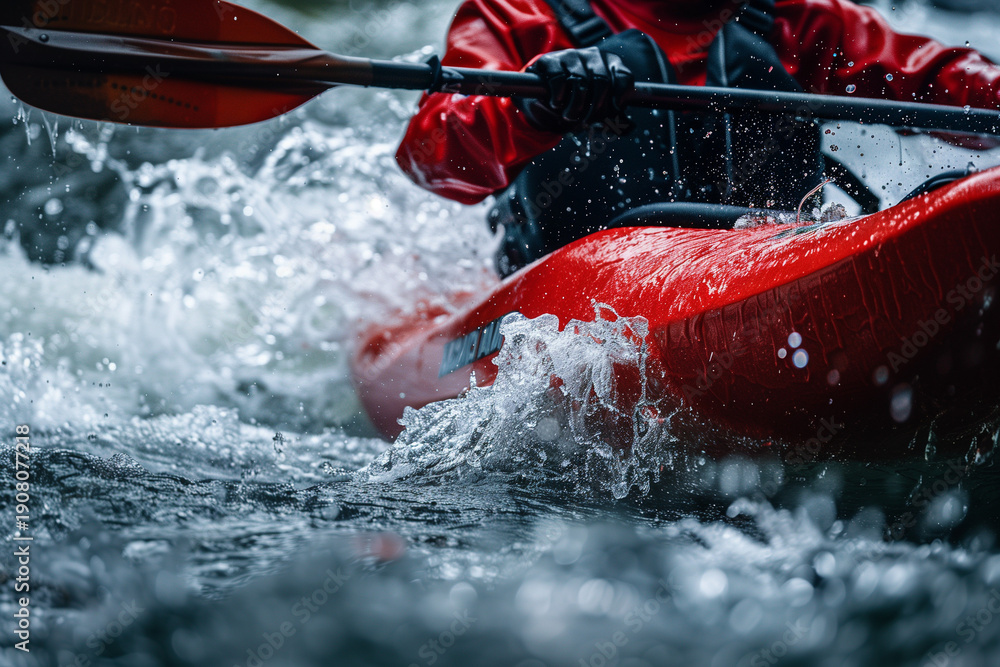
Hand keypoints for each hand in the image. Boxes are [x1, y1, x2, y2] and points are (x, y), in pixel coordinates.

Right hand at [516, 47, 633, 132]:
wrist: (544, 95)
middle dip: (595, 110)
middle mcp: (594, 56)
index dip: (619, 100)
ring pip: (580, 83)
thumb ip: (614, 117)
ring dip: (574, 108)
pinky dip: (558, 98)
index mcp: (611, 63)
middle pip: (602, 83)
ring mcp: (572, 56)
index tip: (610, 115)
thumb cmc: (577, 102)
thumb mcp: (597, 110)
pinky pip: (559, 80)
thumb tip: (630, 127)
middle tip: (587, 122)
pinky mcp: (551, 60)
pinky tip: (556, 104)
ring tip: (569, 116)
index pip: (623, 78)